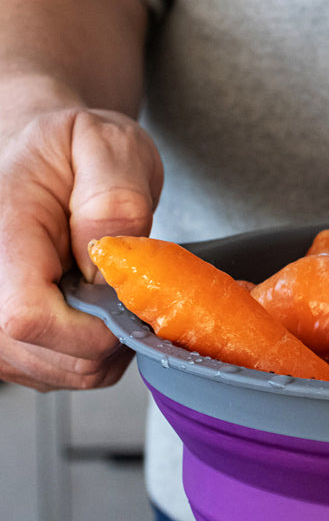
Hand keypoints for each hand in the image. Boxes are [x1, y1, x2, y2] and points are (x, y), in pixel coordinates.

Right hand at [0, 106, 162, 390]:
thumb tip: (109, 259)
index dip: (91, 327)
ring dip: (103, 346)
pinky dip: (94, 353)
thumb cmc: (72, 149)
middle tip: (124, 283)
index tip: (125, 298)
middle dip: (107, 335)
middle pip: (48, 356)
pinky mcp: (8, 343)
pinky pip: (62, 375)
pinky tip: (94, 308)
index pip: (26, 318)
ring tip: (106, 290)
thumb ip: (114, 198)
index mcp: (2, 234)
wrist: (43, 155)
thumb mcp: (108, 146)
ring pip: (61, 374)